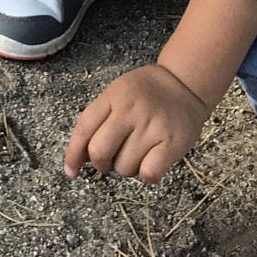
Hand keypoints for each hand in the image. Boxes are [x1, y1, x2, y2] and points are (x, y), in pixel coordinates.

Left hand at [63, 64, 207, 182]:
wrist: (185, 83)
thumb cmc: (146, 92)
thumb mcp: (117, 94)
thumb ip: (98, 120)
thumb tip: (79, 158)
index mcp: (114, 97)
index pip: (84, 128)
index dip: (73, 154)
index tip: (70, 171)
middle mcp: (131, 111)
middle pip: (99, 152)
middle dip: (101, 164)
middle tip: (112, 159)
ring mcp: (152, 127)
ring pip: (124, 168)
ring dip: (127, 168)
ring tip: (138, 152)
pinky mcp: (173, 143)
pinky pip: (149, 173)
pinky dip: (147, 174)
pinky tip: (152, 161)